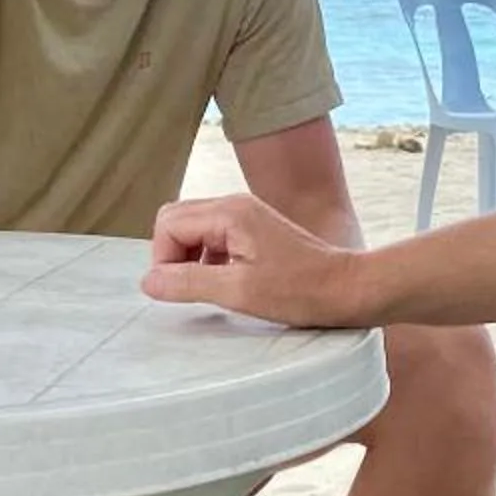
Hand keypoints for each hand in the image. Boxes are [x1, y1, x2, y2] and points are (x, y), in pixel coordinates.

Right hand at [147, 194, 372, 326]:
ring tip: (213, 288)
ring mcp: (245, 214)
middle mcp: (234, 204)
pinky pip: (213, 237)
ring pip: (193, 229)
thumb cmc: (301, 290)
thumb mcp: (239, 292)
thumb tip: (148, 281)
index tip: (180, 289)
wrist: (347, 288)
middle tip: (192, 288)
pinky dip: (208, 260)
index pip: (167, 224)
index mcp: (229, 212)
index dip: (164, 259)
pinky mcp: (254, 229)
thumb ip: (189, 283)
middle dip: (172, 256)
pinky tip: (226, 283)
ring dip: (190, 260)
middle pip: (176, 221)